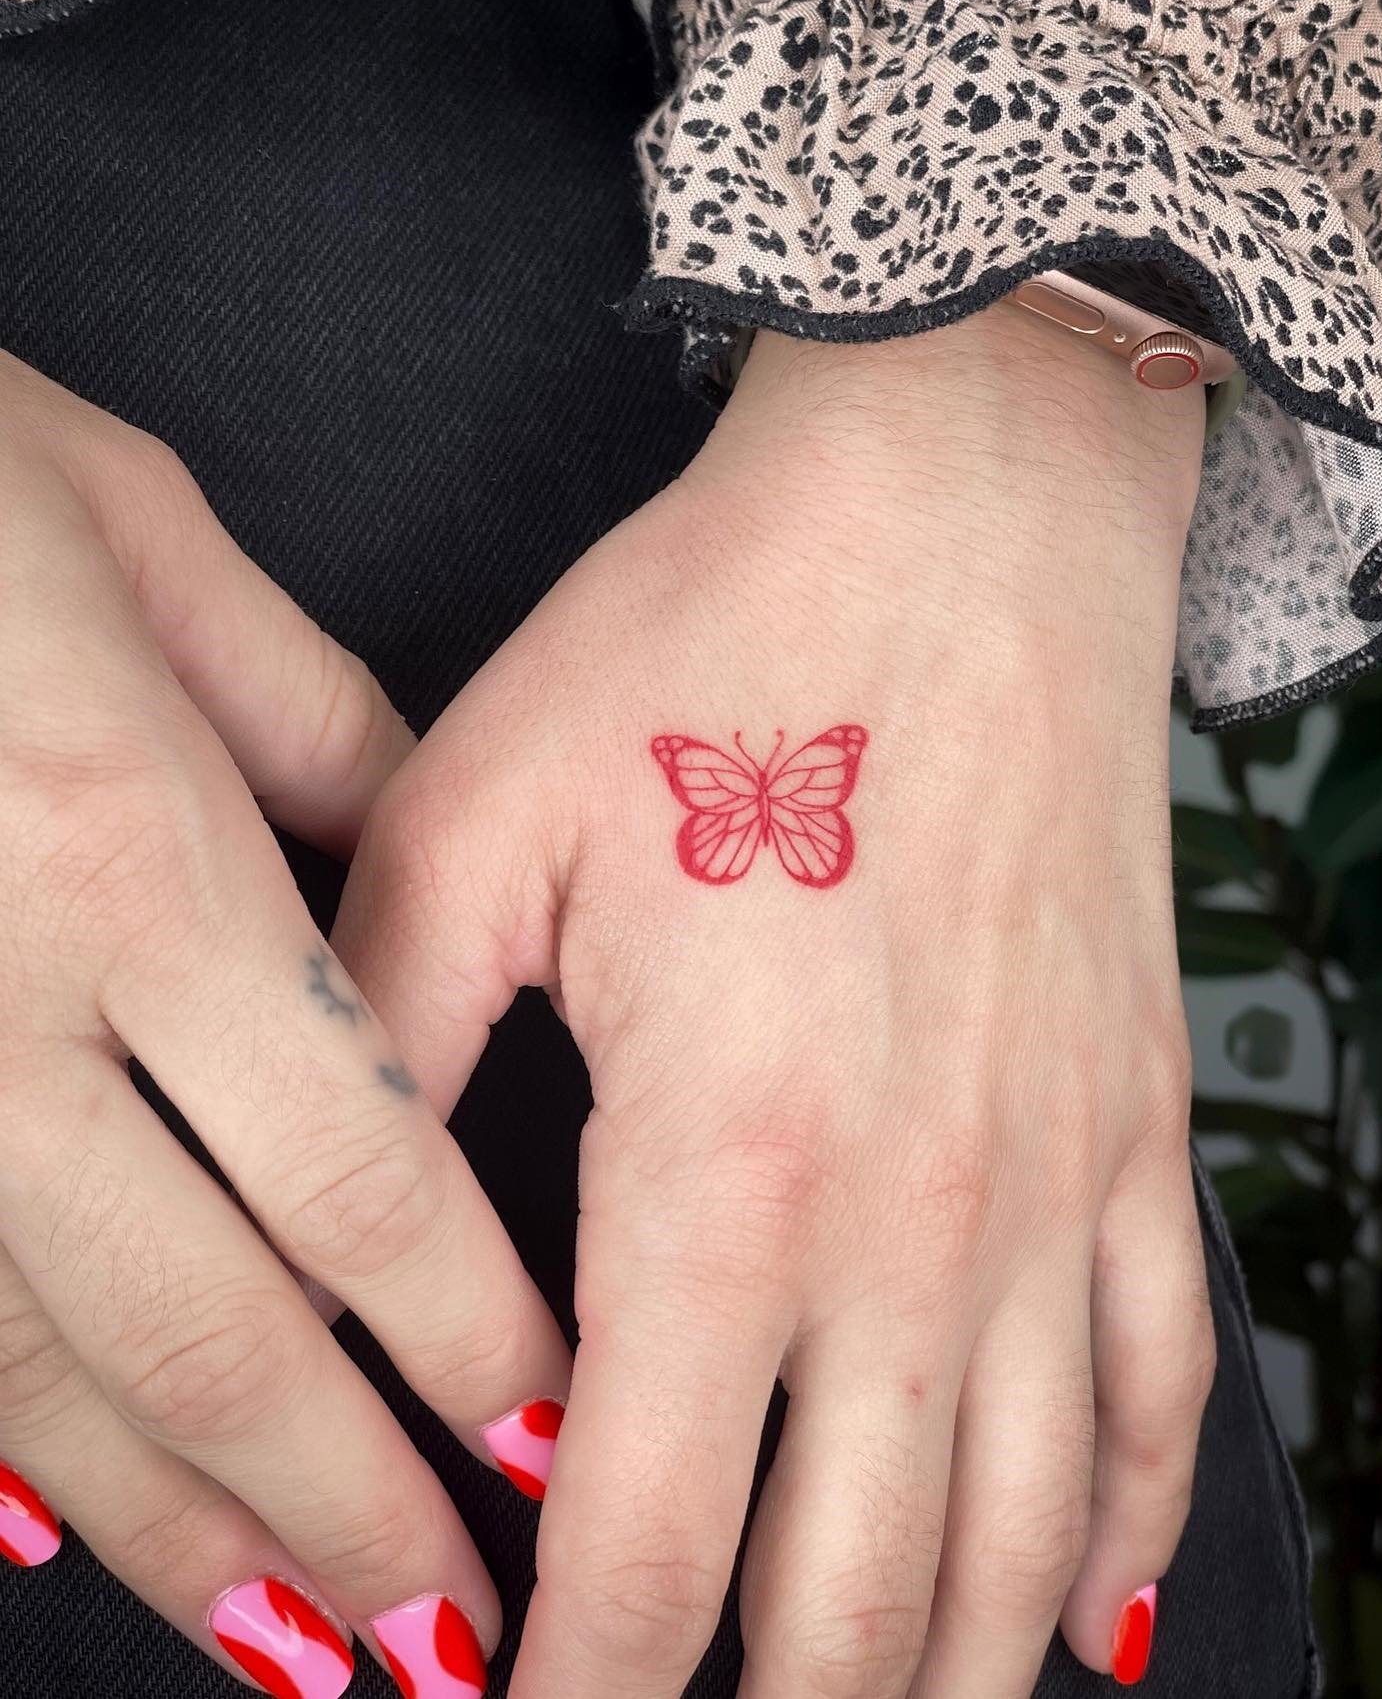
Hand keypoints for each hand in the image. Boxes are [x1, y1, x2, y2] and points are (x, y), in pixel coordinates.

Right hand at [0, 353, 569, 1693]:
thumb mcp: (161, 562)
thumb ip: (321, 739)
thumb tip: (433, 879)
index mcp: (134, 859)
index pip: (354, 1164)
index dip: (465, 1331)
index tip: (555, 1441)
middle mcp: (2, 1002)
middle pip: (210, 1317)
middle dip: (346, 1499)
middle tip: (458, 1639)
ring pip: (39, 1364)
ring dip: (179, 1528)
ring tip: (298, 1649)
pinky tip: (37, 1540)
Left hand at [333, 303, 1216, 1697]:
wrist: (963, 513)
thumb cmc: (726, 640)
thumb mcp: (482, 818)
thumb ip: (384, 1047)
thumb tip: (332, 1234)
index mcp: (729, 1166)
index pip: (642, 1546)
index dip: (571, 1693)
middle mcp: (917, 1224)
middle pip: (845, 1602)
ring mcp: (1055, 1189)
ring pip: (1018, 1546)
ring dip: (930, 1677)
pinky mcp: (1138, 1129)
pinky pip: (1158, 1392)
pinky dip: (1120, 1538)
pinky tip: (1082, 1624)